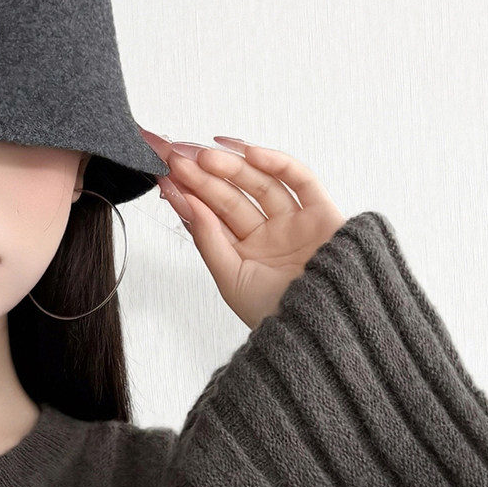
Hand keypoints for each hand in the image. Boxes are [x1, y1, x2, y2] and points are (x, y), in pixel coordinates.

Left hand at [140, 130, 347, 328]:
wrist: (322, 332)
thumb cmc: (278, 317)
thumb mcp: (230, 279)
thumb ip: (208, 240)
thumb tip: (186, 202)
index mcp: (244, 253)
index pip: (211, 215)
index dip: (189, 193)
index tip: (165, 174)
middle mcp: (268, 234)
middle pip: (231, 196)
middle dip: (204, 175)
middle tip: (178, 158)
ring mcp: (293, 222)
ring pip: (260, 183)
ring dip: (232, 166)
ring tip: (204, 156)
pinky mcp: (321, 212)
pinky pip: (300, 180)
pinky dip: (277, 163)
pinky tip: (250, 154)